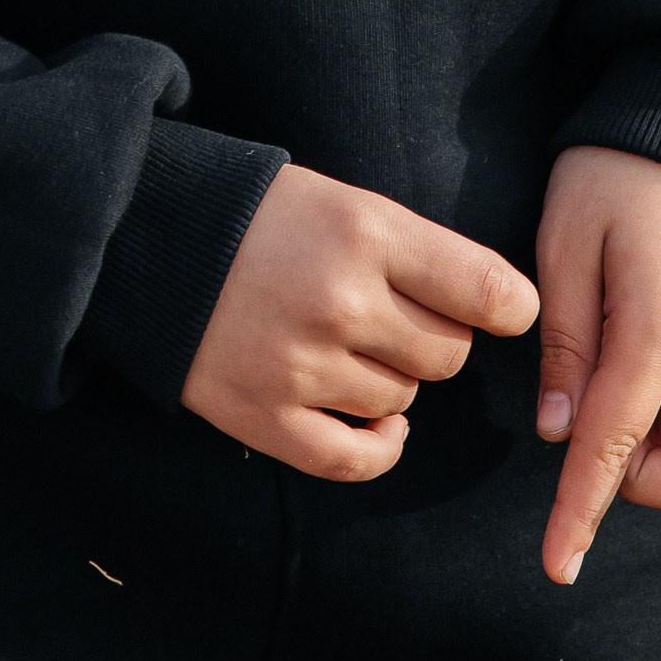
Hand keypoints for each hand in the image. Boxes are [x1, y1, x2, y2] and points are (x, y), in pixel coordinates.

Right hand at [181, 164, 537, 482]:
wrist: (149, 238)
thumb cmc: (263, 218)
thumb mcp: (346, 202)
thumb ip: (419, 253)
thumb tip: (500, 312)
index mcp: (365, 233)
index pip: (487, 292)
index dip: (511, 309)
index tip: (506, 312)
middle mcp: (340, 301)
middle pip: (447, 355)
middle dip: (433, 339)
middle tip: (394, 316)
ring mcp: (301, 365)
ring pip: (401, 400)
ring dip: (390, 380)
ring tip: (346, 344)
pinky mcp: (265, 416)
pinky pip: (356, 458)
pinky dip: (378, 446)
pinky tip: (376, 425)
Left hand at [532, 145, 660, 585]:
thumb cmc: (615, 172)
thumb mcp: (566, 244)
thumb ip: (565, 346)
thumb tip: (557, 431)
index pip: (616, 451)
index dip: (582, 514)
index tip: (557, 567)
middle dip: (649, 480)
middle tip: (595, 421)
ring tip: (609, 366)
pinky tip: (637, 344)